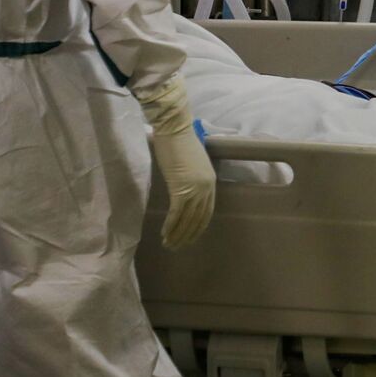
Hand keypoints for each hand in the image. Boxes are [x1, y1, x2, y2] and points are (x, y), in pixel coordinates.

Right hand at [140, 76, 215, 249]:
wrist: (174, 130)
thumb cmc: (180, 143)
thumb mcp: (192, 164)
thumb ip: (192, 179)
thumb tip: (185, 191)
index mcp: (211, 181)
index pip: (207, 211)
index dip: (198, 227)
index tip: (189, 237)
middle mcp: (206, 187)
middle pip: (198, 219)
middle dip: (187, 235)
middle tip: (177, 246)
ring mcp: (195, 189)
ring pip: (187, 219)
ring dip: (177, 234)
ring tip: (169, 244)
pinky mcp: (181, 189)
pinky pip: (176, 214)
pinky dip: (171, 225)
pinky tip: (164, 234)